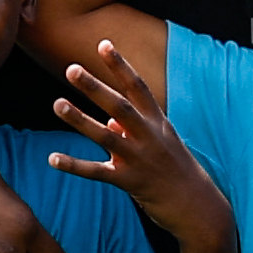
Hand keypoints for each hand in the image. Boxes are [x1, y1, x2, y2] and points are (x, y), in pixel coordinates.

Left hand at [48, 38, 229, 252]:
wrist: (200, 208)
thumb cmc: (178, 172)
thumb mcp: (161, 143)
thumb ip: (132, 129)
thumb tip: (107, 121)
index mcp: (158, 123)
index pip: (137, 87)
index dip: (120, 65)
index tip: (104, 44)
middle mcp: (150, 136)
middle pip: (119, 106)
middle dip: (95, 86)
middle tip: (71, 68)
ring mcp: (140, 159)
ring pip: (105, 136)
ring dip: (80, 119)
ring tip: (57, 104)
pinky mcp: (131, 182)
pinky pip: (97, 172)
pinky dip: (74, 165)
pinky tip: (52, 159)